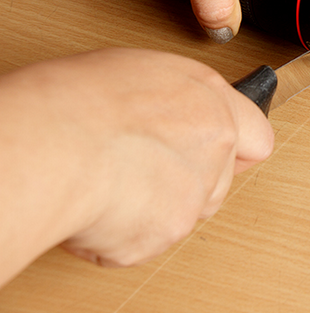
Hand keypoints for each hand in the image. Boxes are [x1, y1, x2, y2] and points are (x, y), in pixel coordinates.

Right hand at [0, 49, 273, 274]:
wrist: (50, 146)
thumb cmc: (73, 100)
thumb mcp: (132, 72)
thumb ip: (169, 101)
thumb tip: (162, 114)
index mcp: (207, 96)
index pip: (256, 135)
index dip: (236, 149)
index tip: (217, 154)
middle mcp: (215, 142)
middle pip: (219, 180)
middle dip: (186, 182)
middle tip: (139, 168)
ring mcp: (196, 191)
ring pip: (187, 212)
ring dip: (157, 208)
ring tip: (109, 183)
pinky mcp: (167, 232)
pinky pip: (146, 239)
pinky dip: (122, 232)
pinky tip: (96, 206)